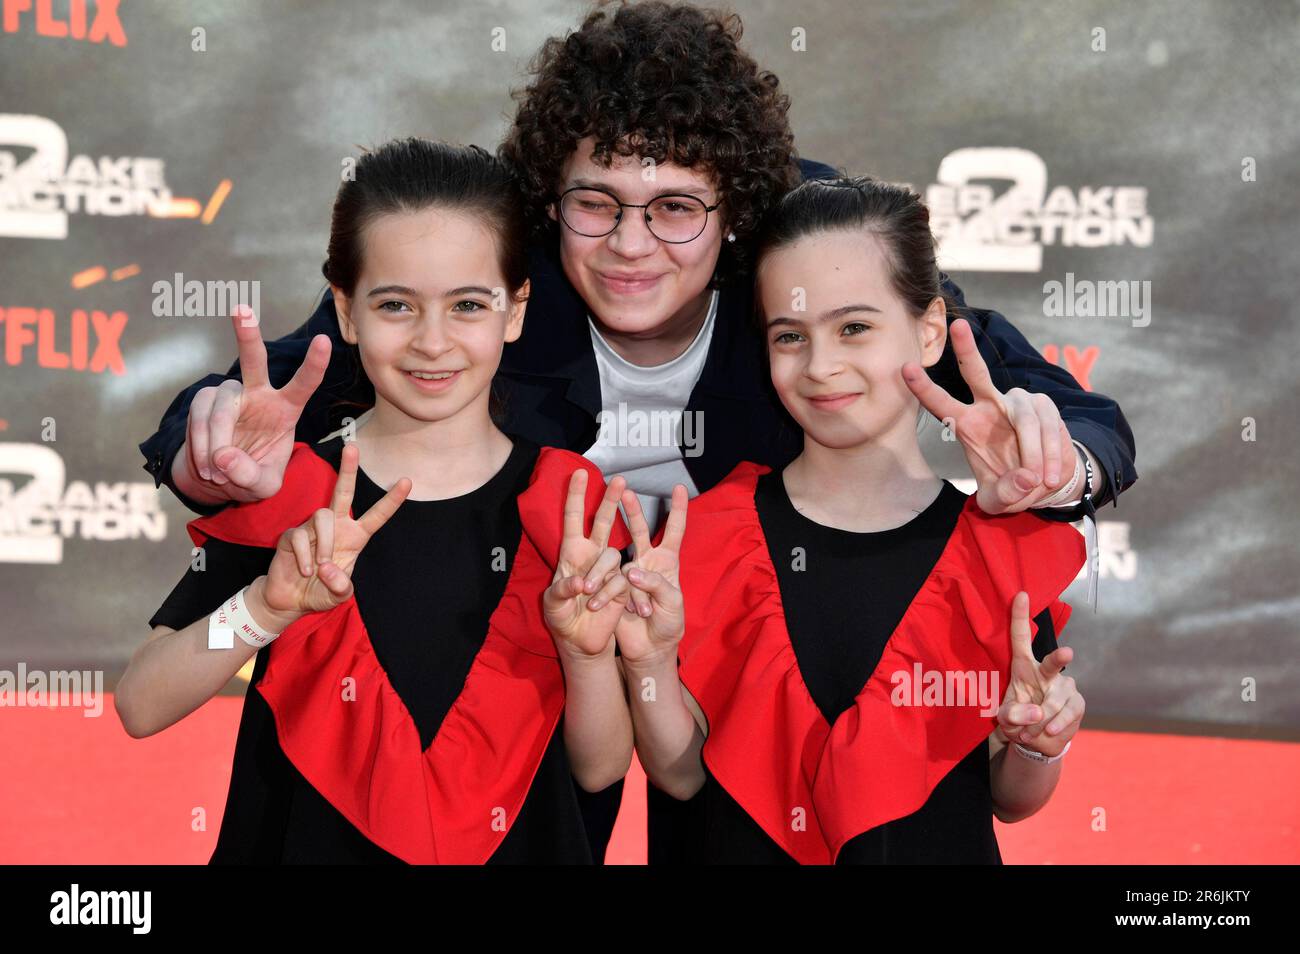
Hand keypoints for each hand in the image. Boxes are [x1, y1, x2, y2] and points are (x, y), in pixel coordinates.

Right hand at [179, 305, 331, 502]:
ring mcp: (230, 395)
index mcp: (286, 408)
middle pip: (254, 361)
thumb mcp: (263, 486)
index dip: (314, 364)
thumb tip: (224, 457)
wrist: (220, 477)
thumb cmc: (252, 475)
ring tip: (217, 470)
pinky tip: (207, 463)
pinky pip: (199, 418)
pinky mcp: (204, 401)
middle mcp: (259, 393)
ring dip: (215, 442)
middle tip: (241, 310)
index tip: (324, 340)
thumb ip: (251, 475)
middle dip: (247, 335)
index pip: (304, 383)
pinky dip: (200, 444)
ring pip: (220, 407)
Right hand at [262, 442, 409, 617]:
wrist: (290, 600)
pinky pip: (300, 536)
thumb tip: (330, 571)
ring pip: (322, 516)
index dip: (392, 500)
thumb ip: (341, 587)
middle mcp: (336, 527)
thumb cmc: (320, 592)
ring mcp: (312, 528)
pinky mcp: (291, 535)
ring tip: (319, 569)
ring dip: (324, 544)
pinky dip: (305, 557)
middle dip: (348, 470)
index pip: (376, 516)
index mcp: (354, 537)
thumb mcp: (338, 596)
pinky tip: (304, 571)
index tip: (408, 481)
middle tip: (352, 446)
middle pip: (343, 492)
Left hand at [542, 470, 631, 658]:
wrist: (580, 641)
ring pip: (612, 554)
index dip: (575, 496)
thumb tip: (581, 583)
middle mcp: (591, 555)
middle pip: (602, 522)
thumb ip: (562, 591)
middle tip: (621, 481)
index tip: (580, 473)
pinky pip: (621, 580)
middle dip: (610, 501)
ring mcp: (608, 569)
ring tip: (588, 595)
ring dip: (599, 574)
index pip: (572, 519)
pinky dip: (609, 593)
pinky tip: (598, 607)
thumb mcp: (553, 606)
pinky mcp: (623, 585)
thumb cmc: (562, 619)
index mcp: (570, 553)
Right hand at [613, 485, 687, 666]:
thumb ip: (656, 585)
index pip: (674, 531)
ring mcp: (627, 572)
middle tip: (624, 490)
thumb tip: (631, 572)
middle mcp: (646, 561)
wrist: (649, 648)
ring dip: (619, 578)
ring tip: (637, 608)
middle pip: (639, 530)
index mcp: (666, 562)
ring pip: (617, 558)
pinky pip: (607, 582)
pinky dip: (611, 595)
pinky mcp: (611, 586)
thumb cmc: (669, 624)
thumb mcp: (672, 604)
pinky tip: (616, 609)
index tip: (678, 488)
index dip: (677, 510)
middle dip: (632, 510)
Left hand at [902, 317, 1076, 513]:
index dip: (923, 387)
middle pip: (977, 373)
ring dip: (1033, 453)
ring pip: (1024, 418)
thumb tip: (1025, 477)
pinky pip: (1048, 426)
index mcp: (967, 424)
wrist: (1048, 482)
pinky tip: (1050, 473)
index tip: (905, 368)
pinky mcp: (1046, 407)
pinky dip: (1051, 453)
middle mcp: (989, 406)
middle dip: (967, 349)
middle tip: (958, 326)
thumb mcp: (1000, 500)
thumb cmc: (1014, 486)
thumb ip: (1005, 493)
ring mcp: (1018, 404)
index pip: (940, 403)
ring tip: (1038, 480)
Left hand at [994, 592, 1081, 757]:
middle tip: (1067, 654)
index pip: (1021, 638)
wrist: (1038, 741)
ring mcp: (1064, 686)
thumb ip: (1013, 715)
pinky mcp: (1076, 703)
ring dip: (1042, 719)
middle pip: (1052, 662)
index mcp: (1023, 666)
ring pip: (1056, 699)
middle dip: (1059, 658)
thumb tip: (1035, 713)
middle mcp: (1045, 672)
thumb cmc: (1018, 720)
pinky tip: (1049, 731)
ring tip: (1028, 731)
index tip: (1021, 594)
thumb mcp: (1007, 719)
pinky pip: (1068, 712)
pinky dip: (1057, 724)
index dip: (1020, 616)